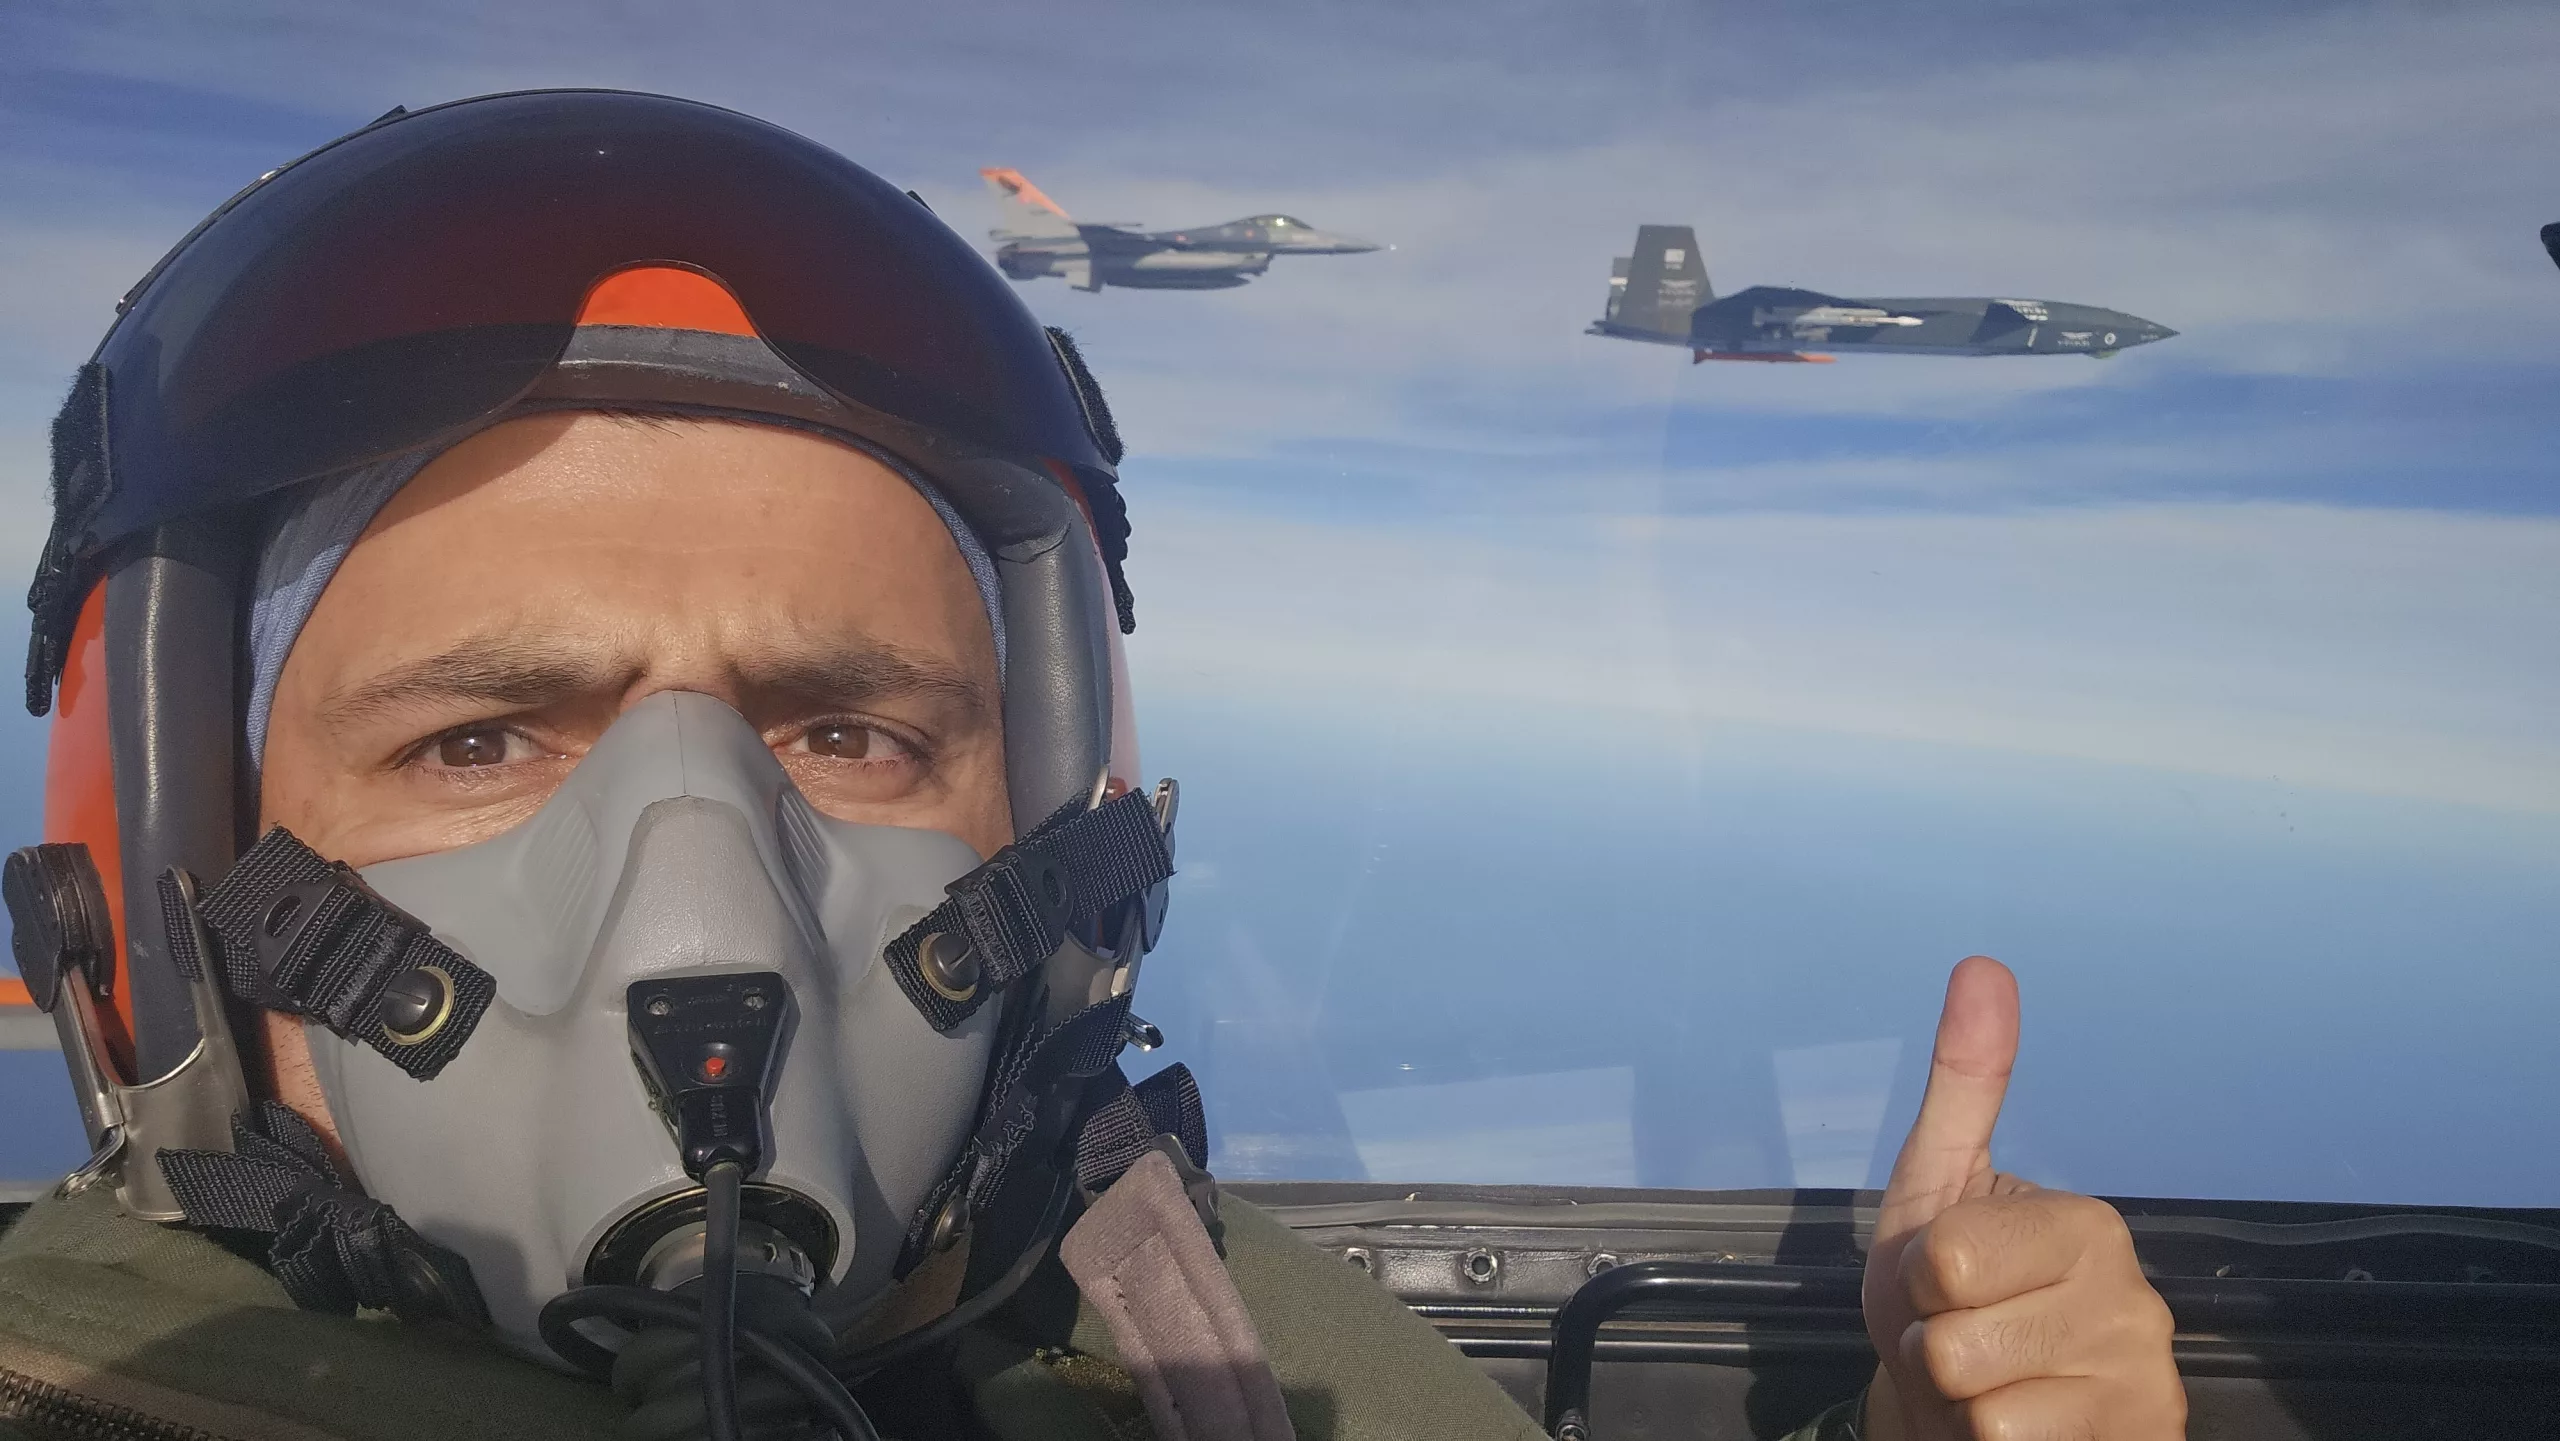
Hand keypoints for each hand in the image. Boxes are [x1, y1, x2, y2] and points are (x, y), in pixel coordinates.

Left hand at [1858, 957, 2184, 1439]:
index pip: (1944, 1256)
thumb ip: (1965, 1087)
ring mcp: (2142, 1382)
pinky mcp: (2140, 1440)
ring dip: (1954, 1403)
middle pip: (1954, 1332)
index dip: (1917, 1280)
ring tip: (1987, 1387)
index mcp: (2085, 1224)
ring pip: (1977, 1398)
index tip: (1946, 1284)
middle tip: (1964, 1341)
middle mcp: (2133, 1299)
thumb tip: (1984, 964)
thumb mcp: (1933, 1192)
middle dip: (1930, 1345)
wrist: (1964, 1421)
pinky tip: (2018, 1432)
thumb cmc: (1948, 1307)